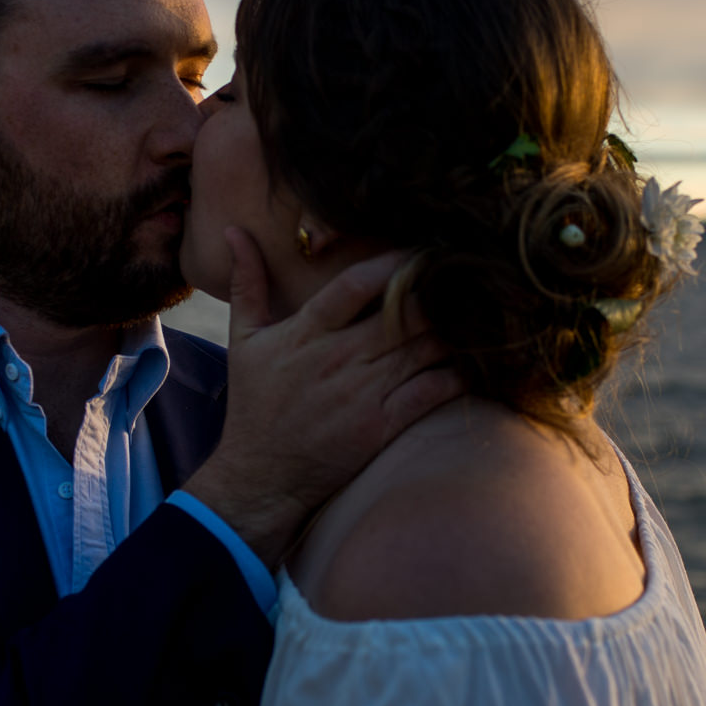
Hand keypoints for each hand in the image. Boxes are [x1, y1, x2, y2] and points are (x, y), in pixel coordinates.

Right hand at [182, 228, 462, 566]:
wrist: (262, 475)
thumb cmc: (255, 404)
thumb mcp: (243, 340)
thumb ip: (246, 282)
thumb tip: (235, 230)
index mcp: (306, 332)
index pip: (356, 285)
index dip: (394, 263)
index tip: (421, 251)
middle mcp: (338, 359)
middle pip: (403, 313)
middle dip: (435, 293)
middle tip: (460, 280)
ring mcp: (363, 393)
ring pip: (424, 347)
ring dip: (451, 330)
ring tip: (470, 316)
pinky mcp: (381, 426)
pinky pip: (432, 391)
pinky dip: (455, 374)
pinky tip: (465, 363)